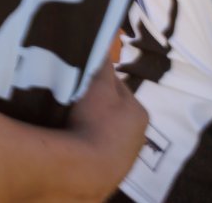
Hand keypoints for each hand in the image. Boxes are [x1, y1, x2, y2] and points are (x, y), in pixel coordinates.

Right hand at [59, 64, 149, 200]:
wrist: (87, 170)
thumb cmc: (95, 121)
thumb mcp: (97, 85)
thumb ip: (102, 64)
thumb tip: (104, 40)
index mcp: (139, 111)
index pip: (117, 87)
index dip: (97, 80)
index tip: (79, 77)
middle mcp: (139, 135)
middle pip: (113, 110)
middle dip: (97, 104)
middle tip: (73, 98)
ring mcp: (126, 156)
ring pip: (106, 131)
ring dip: (93, 125)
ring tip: (71, 120)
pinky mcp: (111, 172)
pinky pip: (98, 148)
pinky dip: (88, 142)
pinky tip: (75, 140)